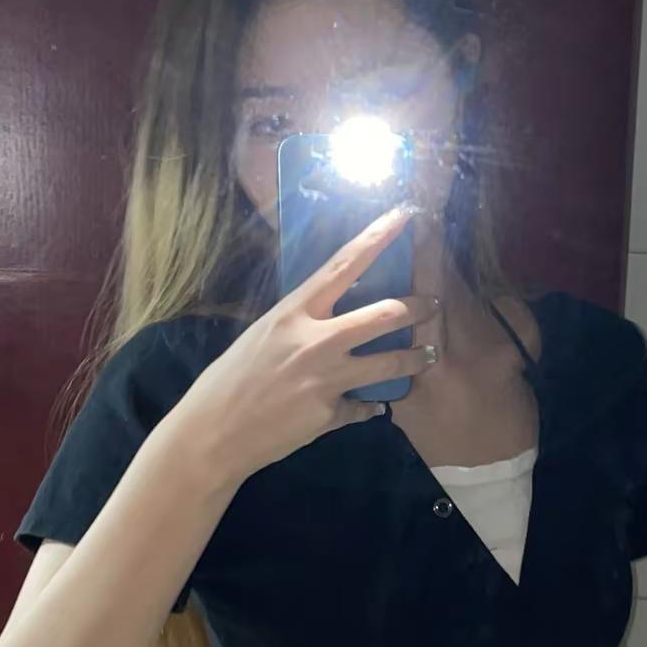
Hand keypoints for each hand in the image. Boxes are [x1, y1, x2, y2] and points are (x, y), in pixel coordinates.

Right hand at [177, 205, 437, 481]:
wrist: (214, 432)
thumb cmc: (231, 378)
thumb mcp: (263, 335)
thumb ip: (301, 323)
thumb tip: (330, 314)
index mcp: (293, 312)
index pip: (343, 265)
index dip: (378, 237)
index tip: (405, 215)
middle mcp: (315, 340)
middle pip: (383, 315)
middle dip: (416, 308)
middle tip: (433, 305)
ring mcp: (326, 379)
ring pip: (389, 363)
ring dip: (415, 359)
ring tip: (428, 355)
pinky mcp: (330, 414)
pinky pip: (363, 407)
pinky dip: (368, 407)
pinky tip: (372, 408)